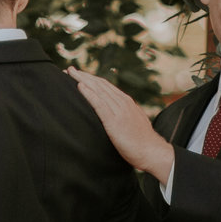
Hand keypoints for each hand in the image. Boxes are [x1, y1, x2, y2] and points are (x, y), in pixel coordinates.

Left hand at [70, 69, 174, 183]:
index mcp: (126, 102)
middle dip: (84, 76)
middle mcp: (122, 102)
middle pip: (100, 84)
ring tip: (70, 73)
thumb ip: (124, 115)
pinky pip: (99, 104)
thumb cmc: (141, 141)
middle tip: (69, 69)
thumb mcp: (133, 122)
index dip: (90, 79)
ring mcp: (119, 111)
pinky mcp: (114, 122)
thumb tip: (114, 114)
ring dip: (83, 80)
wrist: (151, 151)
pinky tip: (80, 86)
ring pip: (98, 90)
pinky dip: (89, 94)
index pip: (105, 86)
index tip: (78, 74)